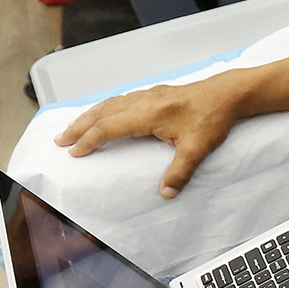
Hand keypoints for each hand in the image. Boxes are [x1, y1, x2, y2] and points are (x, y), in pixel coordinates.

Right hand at [54, 75, 242, 198]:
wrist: (228, 94)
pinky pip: (121, 99)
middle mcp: (143, 101)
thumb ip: (180, 172)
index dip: (90, 140)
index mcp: (148, 113)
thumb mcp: (198, 149)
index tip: (74, 152)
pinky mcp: (155, 93)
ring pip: (110, 103)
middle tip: (60, 140)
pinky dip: (105, 108)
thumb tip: (167, 194)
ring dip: (89, 116)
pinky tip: (103, 114)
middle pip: (102, 113)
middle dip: (79, 127)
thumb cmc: (213, 117)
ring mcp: (148, 95)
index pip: (109, 128)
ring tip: (73, 128)